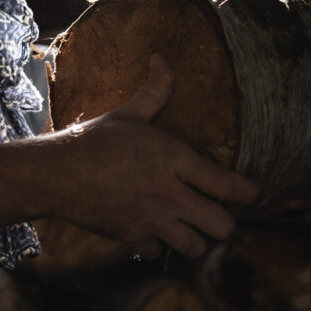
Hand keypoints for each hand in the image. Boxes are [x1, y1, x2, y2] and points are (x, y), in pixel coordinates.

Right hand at [42, 53, 259, 259]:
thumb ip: (154, 91)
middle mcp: (170, 194)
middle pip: (222, 224)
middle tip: (214, 211)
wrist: (55, 174)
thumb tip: (162, 59)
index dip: (250, 192)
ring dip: (195, 238)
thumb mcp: (127, 113)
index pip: (228, 185)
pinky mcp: (132, 237)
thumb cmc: (93, 140)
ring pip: (195, 246)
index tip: (255, 193)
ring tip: (188, 226)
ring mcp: (152, 219)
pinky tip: (150, 230)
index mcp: (174, 159)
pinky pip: (157, 251)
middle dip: (224, 221)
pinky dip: (156, 244)